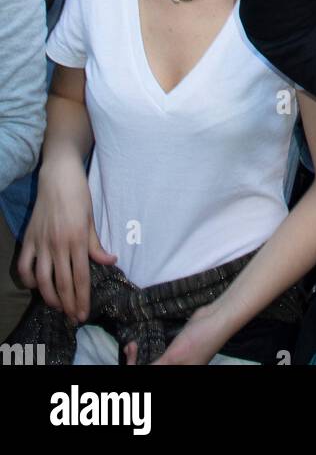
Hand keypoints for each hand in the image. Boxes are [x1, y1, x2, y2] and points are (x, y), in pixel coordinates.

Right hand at [18, 159, 115, 321]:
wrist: (58, 176)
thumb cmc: (79, 195)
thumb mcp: (92, 219)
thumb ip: (96, 244)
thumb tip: (110, 262)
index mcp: (77, 240)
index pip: (80, 277)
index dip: (82, 298)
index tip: (84, 314)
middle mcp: (58, 244)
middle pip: (62, 283)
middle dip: (69, 304)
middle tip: (74, 318)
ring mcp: (42, 242)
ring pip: (42, 279)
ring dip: (50, 297)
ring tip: (58, 306)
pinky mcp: (29, 238)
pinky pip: (25, 265)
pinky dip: (29, 279)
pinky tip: (36, 285)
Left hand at [124, 305, 223, 365]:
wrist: (216, 318)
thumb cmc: (199, 340)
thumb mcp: (174, 357)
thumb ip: (156, 367)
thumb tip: (136, 371)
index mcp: (178, 375)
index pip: (149, 379)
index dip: (135, 368)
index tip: (131, 354)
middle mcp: (176, 370)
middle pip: (149, 370)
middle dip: (135, 362)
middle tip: (130, 347)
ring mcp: (175, 362)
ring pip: (151, 363)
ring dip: (139, 357)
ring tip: (131, 345)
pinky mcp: (174, 350)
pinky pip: (156, 354)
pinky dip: (147, 350)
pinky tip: (139, 342)